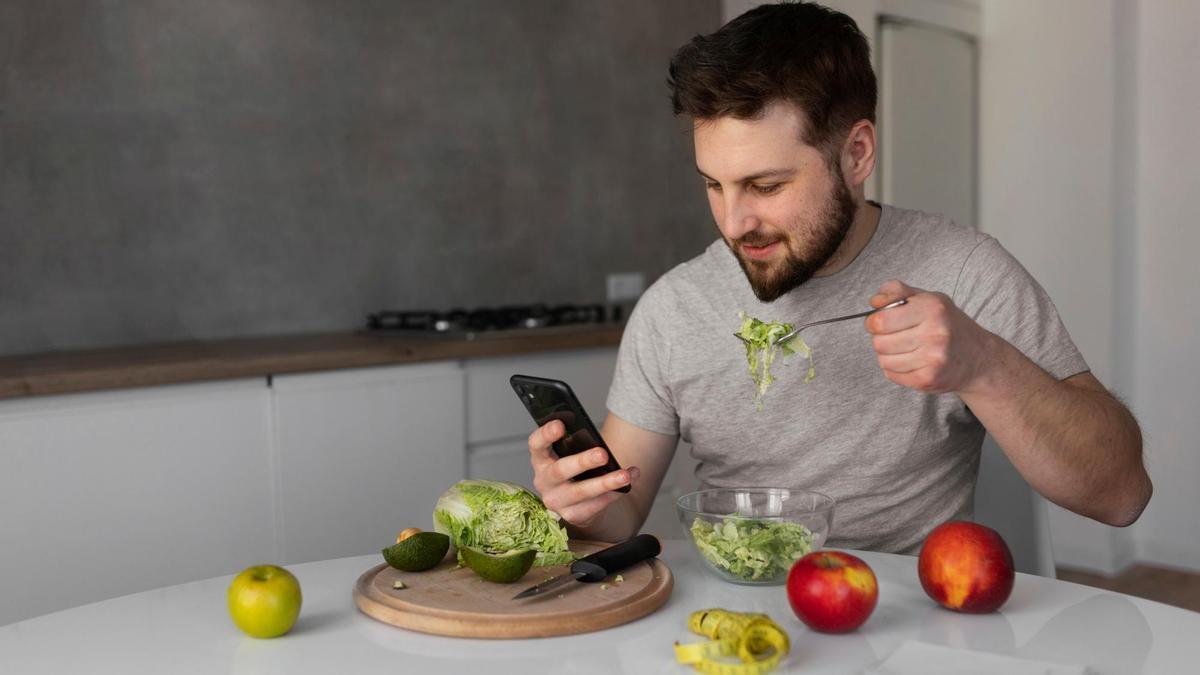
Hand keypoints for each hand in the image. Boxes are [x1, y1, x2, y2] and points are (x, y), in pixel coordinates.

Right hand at [528, 420, 639, 526]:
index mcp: (541, 459)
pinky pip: (594, 506)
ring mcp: (556, 501)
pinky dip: (613, 494)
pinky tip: (626, 485)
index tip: (560, 425)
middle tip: (602, 454)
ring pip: (581, 492)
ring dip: (605, 483)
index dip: (545, 434)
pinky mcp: (572, 515)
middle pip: (560, 470)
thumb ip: (577, 446)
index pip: (536, 444)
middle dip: (583, 462)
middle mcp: (544, 480)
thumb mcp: (569, 455)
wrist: (576, 502)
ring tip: (624, 476)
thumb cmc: (574, 470)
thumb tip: (601, 443)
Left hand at [865, 280, 998, 394]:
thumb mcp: (928, 298)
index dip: (874, 322)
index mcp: (932, 308)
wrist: (978, 357)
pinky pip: (892, 375)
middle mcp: (935, 333)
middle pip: (879, 342)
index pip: (880, 320)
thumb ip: (897, 291)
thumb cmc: (947, 324)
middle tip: (896, 337)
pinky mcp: (929, 379)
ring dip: (888, 356)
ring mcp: (933, 359)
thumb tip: (874, 302)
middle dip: (881, 339)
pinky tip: (912, 362)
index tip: (881, 323)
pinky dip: (896, 370)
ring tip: (906, 350)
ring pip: (884, 360)